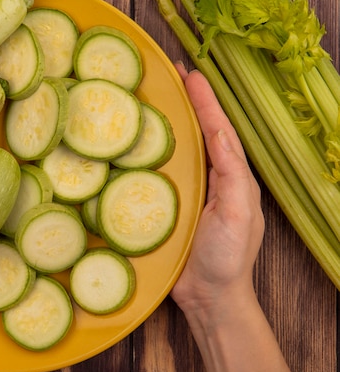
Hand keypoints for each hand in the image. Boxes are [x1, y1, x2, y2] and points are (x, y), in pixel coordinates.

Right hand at [170, 65, 295, 371]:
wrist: (208, 296)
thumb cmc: (227, 258)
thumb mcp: (239, 213)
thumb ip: (232, 174)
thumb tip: (220, 133)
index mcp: (232, 175)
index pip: (218, 129)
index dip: (204, 100)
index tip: (189, 74)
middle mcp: (210, 178)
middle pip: (197, 132)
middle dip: (185, 102)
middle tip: (168, 75)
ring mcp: (187, 192)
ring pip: (176, 149)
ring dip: (164, 122)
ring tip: (149, 98)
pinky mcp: (165, 206)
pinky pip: (156, 173)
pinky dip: (147, 153)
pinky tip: (132, 143)